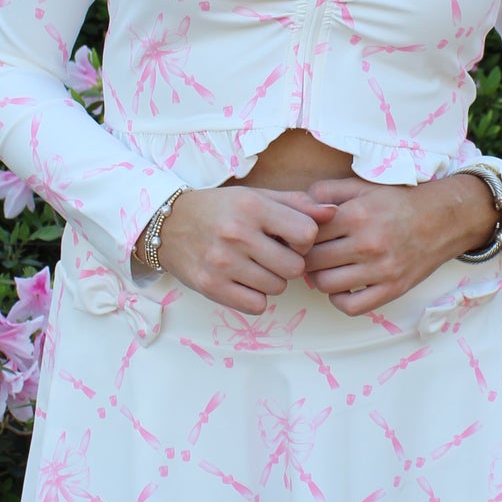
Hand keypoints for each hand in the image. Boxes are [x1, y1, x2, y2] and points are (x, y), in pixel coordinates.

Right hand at [134, 186, 337, 314]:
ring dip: (272, 280)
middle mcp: (237, 234)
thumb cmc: (220, 209)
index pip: (306, 234)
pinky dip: (255, 297)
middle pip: (295, 267)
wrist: (167, 225)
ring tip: (255, 265)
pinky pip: (256, 305)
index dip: (304, 240)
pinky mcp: (211, 287)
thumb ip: (297, 204)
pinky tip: (243, 280)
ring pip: (277, 288)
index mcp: (252, 206)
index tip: (290, 238)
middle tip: (273, 255)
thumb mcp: (256, 196)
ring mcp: (222, 263)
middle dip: (290, 263)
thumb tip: (334, 212)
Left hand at [286, 172, 498, 314]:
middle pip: (312, 260)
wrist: (443, 219)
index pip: (308, 232)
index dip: (299, 235)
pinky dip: (339, 300)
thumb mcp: (363, 187)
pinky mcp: (392, 289)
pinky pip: (351, 306)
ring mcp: (381, 270)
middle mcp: (368, 243)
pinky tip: (342, 287)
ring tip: (325, 268)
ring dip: (319, 278)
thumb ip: (327, 191)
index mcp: (358, 214)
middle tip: (309, 253)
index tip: (301, 236)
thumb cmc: (399, 202)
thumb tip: (297, 204)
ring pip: (326, 284)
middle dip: (305, 257)